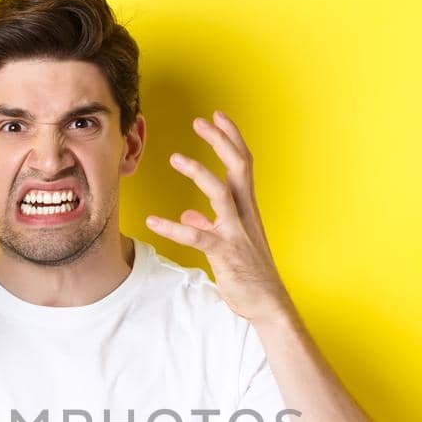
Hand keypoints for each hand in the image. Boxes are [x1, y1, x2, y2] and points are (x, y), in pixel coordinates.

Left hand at [145, 110, 291, 324]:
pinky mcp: (226, 253)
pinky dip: (174, 227)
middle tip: (201, 120)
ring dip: (199, 173)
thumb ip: (209, 225)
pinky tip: (153, 221)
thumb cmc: (250, 274)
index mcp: (247, 209)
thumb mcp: (230, 244)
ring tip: (175, 158)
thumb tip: (191, 214)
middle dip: (221, 141)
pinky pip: (198, 237)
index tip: (217, 116)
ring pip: (221, 193)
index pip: (243, 164)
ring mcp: (237, 233)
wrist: (268, 304)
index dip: (231, 138)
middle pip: (239, 167)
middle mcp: (246, 215)